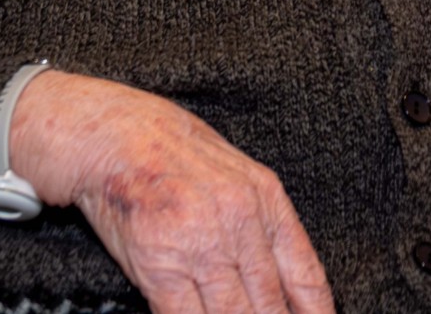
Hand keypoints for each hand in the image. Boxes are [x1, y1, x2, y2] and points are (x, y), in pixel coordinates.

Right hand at [7, 70, 334, 313]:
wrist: (114, 134)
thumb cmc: (172, 151)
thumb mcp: (235, 174)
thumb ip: (261, 223)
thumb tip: (284, 278)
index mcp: (265, 200)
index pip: (305, 274)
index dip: (316, 312)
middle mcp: (238, 224)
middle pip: (270, 303)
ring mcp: (199, 247)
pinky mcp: (160, 267)